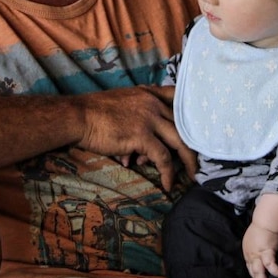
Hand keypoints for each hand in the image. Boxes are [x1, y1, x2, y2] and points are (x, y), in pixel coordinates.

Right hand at [77, 85, 196, 190]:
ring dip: (188, 161)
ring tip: (191, 176)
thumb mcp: (121, 104)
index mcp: (148, 93)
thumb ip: (138, 117)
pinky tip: (168, 184)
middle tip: (198, 161)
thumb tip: (141, 154)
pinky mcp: (142, 135)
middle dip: (194, 144)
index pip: (178, 98)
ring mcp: (149, 118)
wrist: (78, 116)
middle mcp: (153, 103)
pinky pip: (163, 158)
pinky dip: (168, 173)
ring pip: (180, 141)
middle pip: (184, 124)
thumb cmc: (94, 113)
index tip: (199, 130)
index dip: (191, 114)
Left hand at [242, 223, 277, 277]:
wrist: (266, 221)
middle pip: (253, 272)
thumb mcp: (254, 242)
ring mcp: (257, 254)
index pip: (250, 268)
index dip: (255, 275)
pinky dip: (276, 271)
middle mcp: (251, 255)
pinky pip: (270, 264)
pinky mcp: (266, 251)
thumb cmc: (262, 229)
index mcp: (248, 253)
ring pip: (258, 271)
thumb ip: (256, 251)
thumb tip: (261, 258)